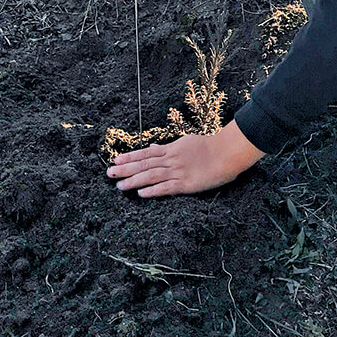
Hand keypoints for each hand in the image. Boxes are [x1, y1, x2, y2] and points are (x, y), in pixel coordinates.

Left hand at [107, 120, 264, 197]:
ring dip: (133, 181)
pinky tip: (141, 193)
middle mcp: (171, 159)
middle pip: (144, 164)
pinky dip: (153, 190)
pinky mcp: (186, 184)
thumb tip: (155, 147)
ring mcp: (178, 171)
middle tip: (109, 174)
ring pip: (151, 176)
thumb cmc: (210, 147)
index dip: (130, 157)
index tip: (115, 160)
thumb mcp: (187, 142)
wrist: (227, 152)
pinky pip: (166, 188)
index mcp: (172, 149)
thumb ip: (170, 147)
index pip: (146, 153)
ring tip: (119, 186)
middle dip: (125, 169)